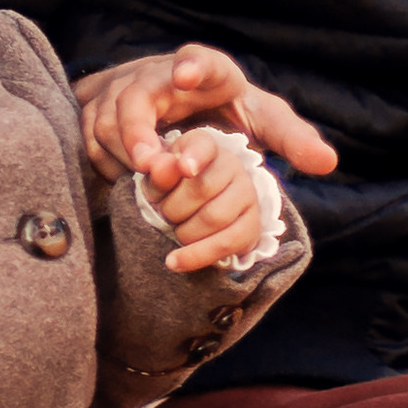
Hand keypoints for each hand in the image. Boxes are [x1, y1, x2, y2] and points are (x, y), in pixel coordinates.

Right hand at [74, 43, 338, 187]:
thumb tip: (328, 162)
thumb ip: (292, 137)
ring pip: (108, 122)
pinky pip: (90, 139)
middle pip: (136, 97)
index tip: (188, 73)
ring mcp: (122, 90)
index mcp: (205, 70)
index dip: (192, 65)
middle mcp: (158, 74)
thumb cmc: (224, 110)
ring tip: (148, 182)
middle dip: (140, 134)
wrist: (173, 102)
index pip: (198, 59)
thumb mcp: (262, 119)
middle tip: (155, 168)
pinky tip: (127, 179)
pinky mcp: (97, 110)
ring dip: (124, 155)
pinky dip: (106, 162)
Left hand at [147, 122, 269, 275]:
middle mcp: (233, 165)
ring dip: (184, 232)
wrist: (193, 213)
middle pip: (202, 188)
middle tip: (162, 214)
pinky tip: (174, 262)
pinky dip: (197, 256)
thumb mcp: (157, 174)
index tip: (184, 168)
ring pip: (214, 217)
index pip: (202, 146)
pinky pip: (226, 244)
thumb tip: (154, 166)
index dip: (194, 157)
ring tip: (173, 231)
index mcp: (205, 145)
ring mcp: (247, 195)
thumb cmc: (171, 188)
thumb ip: (155, 168)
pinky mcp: (253, 225)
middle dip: (172, 208)